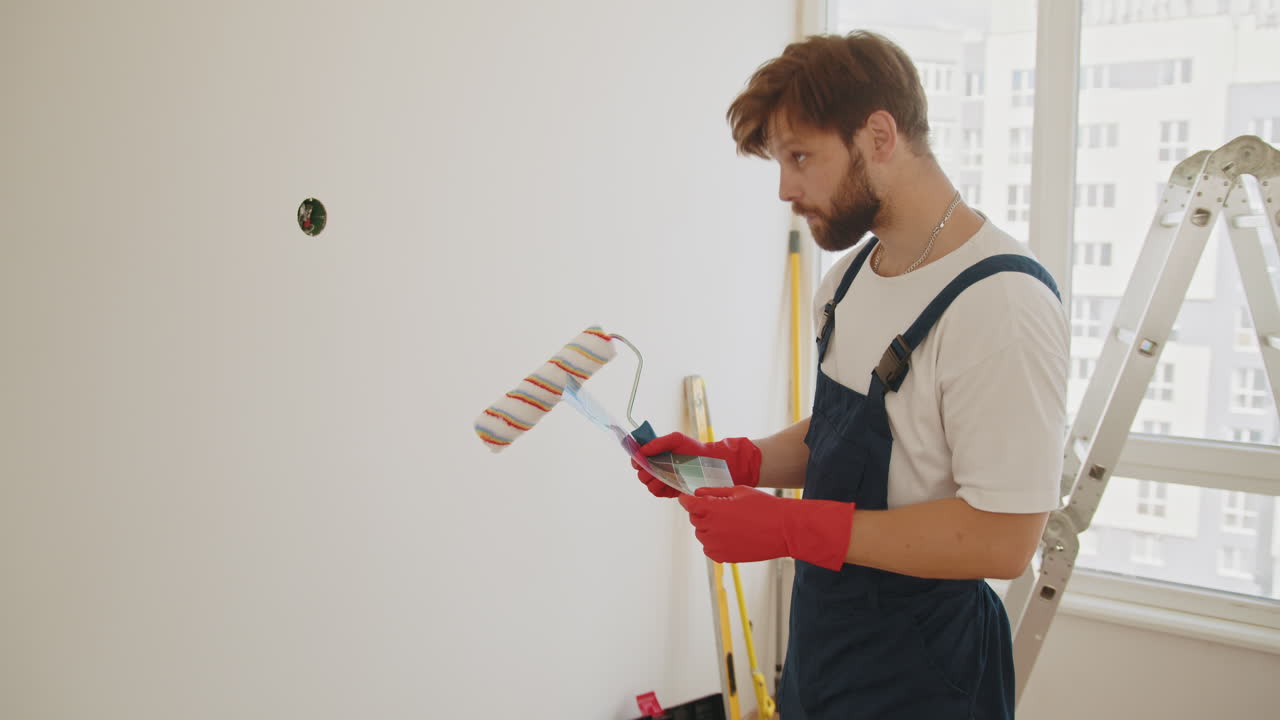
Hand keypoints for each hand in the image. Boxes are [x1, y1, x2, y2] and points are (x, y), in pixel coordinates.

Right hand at [630, 432, 762, 497]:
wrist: (710, 462)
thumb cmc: (693, 449)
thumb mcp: (676, 439)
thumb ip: (659, 442)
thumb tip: (642, 450)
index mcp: (655, 454)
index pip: (638, 458)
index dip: (635, 458)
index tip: (638, 458)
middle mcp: (656, 468)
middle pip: (640, 473)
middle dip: (643, 470)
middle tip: (651, 466)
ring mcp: (662, 480)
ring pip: (647, 483)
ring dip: (652, 479)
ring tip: (662, 474)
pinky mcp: (669, 491)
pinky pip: (657, 492)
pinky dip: (659, 487)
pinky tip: (668, 482)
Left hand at [678, 486, 854, 570]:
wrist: (784, 529)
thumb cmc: (765, 507)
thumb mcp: (739, 491)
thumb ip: (714, 492)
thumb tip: (698, 493)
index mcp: (712, 509)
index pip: (688, 504)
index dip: (686, 499)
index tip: (686, 498)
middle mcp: (710, 528)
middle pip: (694, 519)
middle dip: (702, 511)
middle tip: (720, 507)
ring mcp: (716, 545)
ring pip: (701, 534)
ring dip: (708, 527)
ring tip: (730, 522)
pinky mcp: (724, 557)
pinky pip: (709, 549)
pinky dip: (714, 542)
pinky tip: (730, 535)